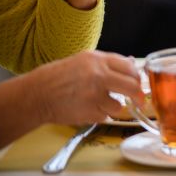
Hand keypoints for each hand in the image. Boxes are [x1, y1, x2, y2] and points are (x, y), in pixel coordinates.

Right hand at [26, 51, 143, 123]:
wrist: (36, 95)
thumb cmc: (57, 77)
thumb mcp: (83, 61)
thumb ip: (107, 64)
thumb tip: (132, 66)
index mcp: (97, 60)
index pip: (130, 67)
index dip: (136, 77)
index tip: (139, 83)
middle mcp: (99, 75)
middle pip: (133, 86)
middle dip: (139, 96)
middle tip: (140, 101)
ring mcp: (95, 95)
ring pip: (119, 106)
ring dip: (112, 107)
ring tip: (95, 102)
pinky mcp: (90, 112)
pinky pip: (105, 116)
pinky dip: (98, 115)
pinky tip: (84, 108)